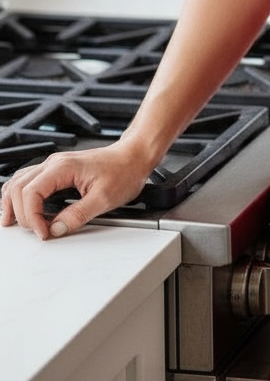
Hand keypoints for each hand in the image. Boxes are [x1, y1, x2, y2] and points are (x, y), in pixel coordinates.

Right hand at [0, 141, 151, 240]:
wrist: (135, 156)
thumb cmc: (124, 170)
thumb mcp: (104, 198)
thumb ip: (78, 215)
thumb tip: (55, 229)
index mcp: (63, 167)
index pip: (30, 192)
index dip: (31, 217)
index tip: (44, 233)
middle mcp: (54, 163)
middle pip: (19, 187)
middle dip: (21, 213)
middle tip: (36, 231)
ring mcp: (54, 165)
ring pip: (19, 182)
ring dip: (13, 203)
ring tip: (14, 223)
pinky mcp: (58, 170)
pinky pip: (29, 180)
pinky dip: (20, 195)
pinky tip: (21, 208)